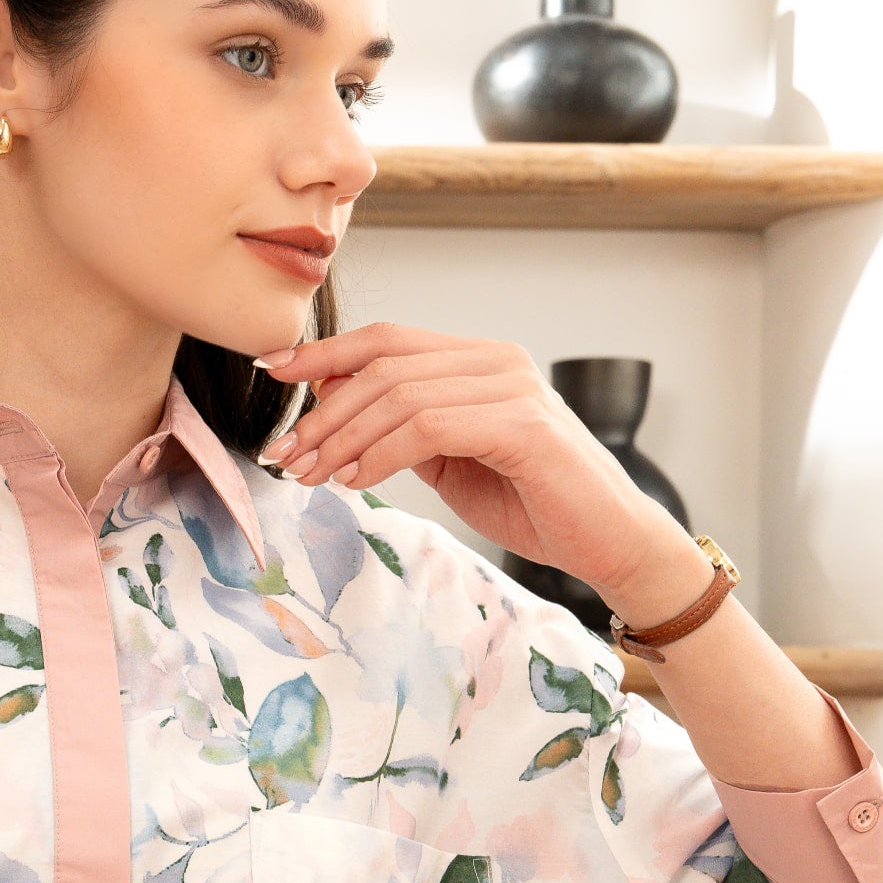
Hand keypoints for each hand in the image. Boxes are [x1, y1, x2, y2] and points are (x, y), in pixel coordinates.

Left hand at [255, 321, 700, 618]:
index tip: (273, 374)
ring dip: (342, 437)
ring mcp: (513, 387)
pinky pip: (429, 426)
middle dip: (323, 410)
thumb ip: (406, 432)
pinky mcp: (522, 425)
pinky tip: (355, 480)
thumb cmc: (535, 505)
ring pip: (399, 394)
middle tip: (285, 454)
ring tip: (310, 474)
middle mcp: (496, 361)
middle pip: (384, 362)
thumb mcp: (453, 462)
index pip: (388, 340)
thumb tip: (336, 413)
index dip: (325, 353)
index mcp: (480, 360)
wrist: (609, 542)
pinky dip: (381, 453)